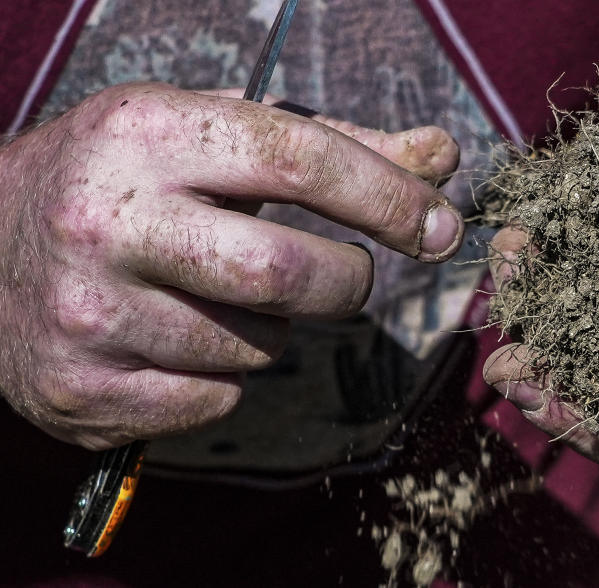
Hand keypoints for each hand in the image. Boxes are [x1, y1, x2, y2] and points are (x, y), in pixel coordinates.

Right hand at [0, 82, 461, 449]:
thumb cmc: (123, 179)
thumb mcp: (210, 134)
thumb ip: (332, 147)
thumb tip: (441, 157)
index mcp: (146, 132)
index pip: (302, 160)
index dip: (390, 197)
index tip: (441, 226)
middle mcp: (107, 221)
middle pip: (289, 275)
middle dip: (348, 282)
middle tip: (346, 275)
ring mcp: (88, 314)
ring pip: (257, 348)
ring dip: (271, 328)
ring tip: (217, 294)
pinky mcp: (82, 389)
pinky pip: (216, 400)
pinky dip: (225, 376)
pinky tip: (178, 339)